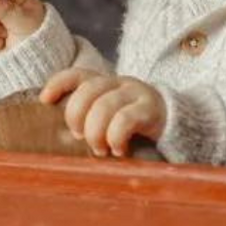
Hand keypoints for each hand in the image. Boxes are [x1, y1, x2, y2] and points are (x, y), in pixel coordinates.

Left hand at [40, 69, 166, 156]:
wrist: (180, 124)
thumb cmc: (137, 127)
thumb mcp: (111, 118)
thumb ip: (91, 119)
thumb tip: (63, 139)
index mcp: (106, 84)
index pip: (78, 74)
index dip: (58, 84)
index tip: (45, 100)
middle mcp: (119, 83)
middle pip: (88, 90)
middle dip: (77, 116)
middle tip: (81, 137)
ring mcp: (136, 94)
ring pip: (104, 106)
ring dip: (96, 132)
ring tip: (101, 150)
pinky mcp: (151, 109)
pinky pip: (125, 119)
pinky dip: (115, 137)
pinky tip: (119, 150)